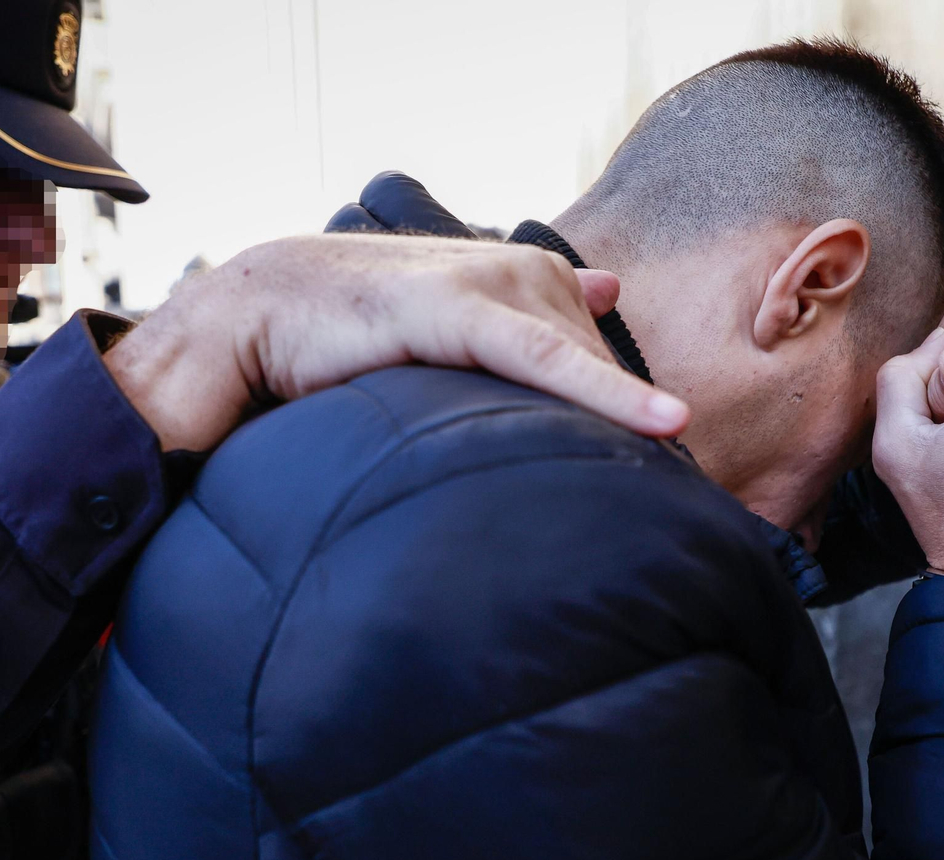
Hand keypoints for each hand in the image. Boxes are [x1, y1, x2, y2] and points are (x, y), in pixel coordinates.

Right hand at [102, 234, 689, 452]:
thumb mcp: (454, 320)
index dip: (632, 414)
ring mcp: (490, 286)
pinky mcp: (456, 310)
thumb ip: (529, 310)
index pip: (598, 357)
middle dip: (625, 429)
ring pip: (583, 366)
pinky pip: (546, 357)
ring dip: (619, 425)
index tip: (683, 475)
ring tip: (659, 489)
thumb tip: (607, 288)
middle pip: (599, 367)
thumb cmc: (352, 333)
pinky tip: (665, 422)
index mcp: (522, 280)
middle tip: (666, 502)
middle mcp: (518, 273)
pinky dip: (607, 392)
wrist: (260, 308)